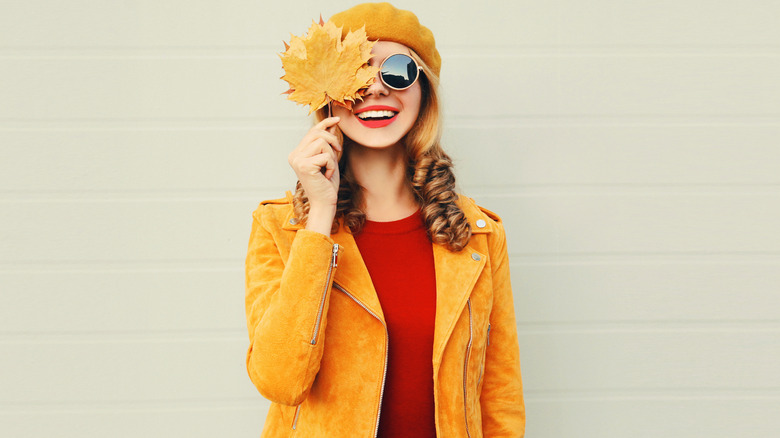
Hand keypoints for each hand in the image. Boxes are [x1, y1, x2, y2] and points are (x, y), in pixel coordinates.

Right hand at [287, 117, 341, 233]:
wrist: (324, 203)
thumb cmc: (326, 184)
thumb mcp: (328, 159)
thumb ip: (328, 143)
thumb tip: (332, 124)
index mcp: (297, 153)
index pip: (311, 131)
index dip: (325, 123)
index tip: (337, 119)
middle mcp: (294, 155)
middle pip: (317, 133)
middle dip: (332, 140)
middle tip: (338, 153)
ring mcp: (297, 160)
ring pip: (322, 142)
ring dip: (331, 156)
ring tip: (328, 169)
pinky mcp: (304, 166)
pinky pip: (325, 155)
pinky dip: (331, 165)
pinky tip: (326, 176)